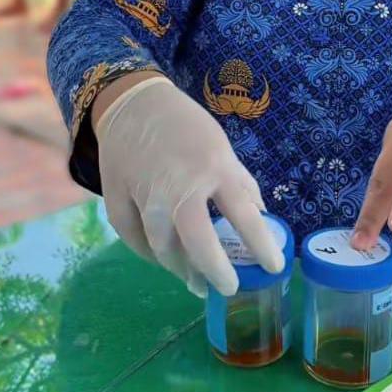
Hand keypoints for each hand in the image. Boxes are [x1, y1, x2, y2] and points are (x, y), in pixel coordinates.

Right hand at [95, 79, 283, 296]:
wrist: (133, 103)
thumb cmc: (185, 125)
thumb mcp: (221, 146)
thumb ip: (239, 182)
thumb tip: (259, 217)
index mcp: (214, 167)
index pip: (244, 214)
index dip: (261, 245)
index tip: (274, 266)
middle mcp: (180, 184)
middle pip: (197, 241)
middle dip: (215, 270)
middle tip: (227, 288)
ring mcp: (146, 194)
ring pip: (162, 247)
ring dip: (181, 268)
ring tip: (196, 280)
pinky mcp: (117, 200)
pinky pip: (135, 239)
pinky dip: (150, 254)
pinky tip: (166, 259)